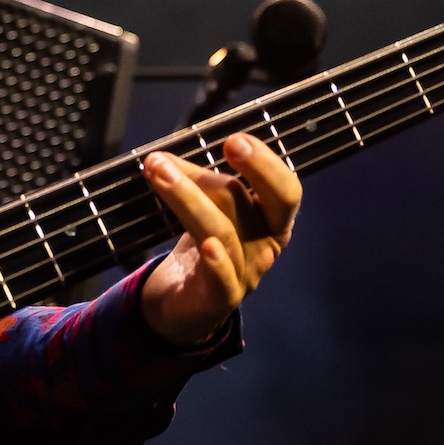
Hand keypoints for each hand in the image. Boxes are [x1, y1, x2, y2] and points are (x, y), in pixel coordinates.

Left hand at [137, 133, 300, 345]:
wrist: (182, 305)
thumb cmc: (201, 247)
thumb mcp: (203, 209)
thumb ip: (193, 182)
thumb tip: (163, 157)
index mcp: (270, 220)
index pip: (284, 190)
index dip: (267, 164)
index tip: (236, 140)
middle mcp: (265, 246)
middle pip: (264, 205)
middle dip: (253, 170)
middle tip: (227, 143)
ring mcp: (246, 274)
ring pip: (224, 231)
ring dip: (189, 196)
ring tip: (158, 169)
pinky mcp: (220, 299)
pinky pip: (223, 280)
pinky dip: (218, 261)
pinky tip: (207, 246)